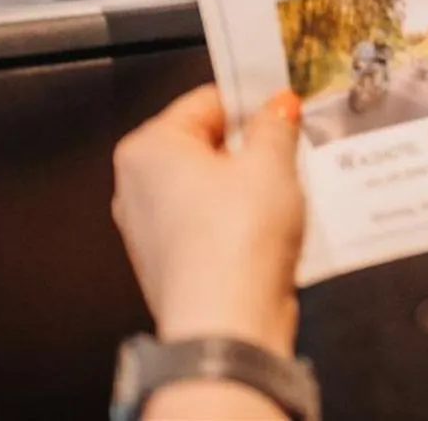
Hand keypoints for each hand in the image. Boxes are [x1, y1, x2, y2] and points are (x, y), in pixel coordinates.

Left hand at [112, 85, 306, 356]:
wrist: (227, 326)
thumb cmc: (237, 240)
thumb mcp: (271, 162)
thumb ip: (275, 124)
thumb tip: (277, 107)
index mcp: (149, 148)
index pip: (207, 101)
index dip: (253, 103)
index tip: (286, 110)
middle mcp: (137, 186)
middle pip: (206, 146)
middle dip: (251, 149)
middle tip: (290, 154)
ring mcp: (149, 229)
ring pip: (210, 187)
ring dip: (250, 188)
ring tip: (284, 196)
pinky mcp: (170, 264)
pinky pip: (210, 226)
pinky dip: (240, 224)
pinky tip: (270, 232)